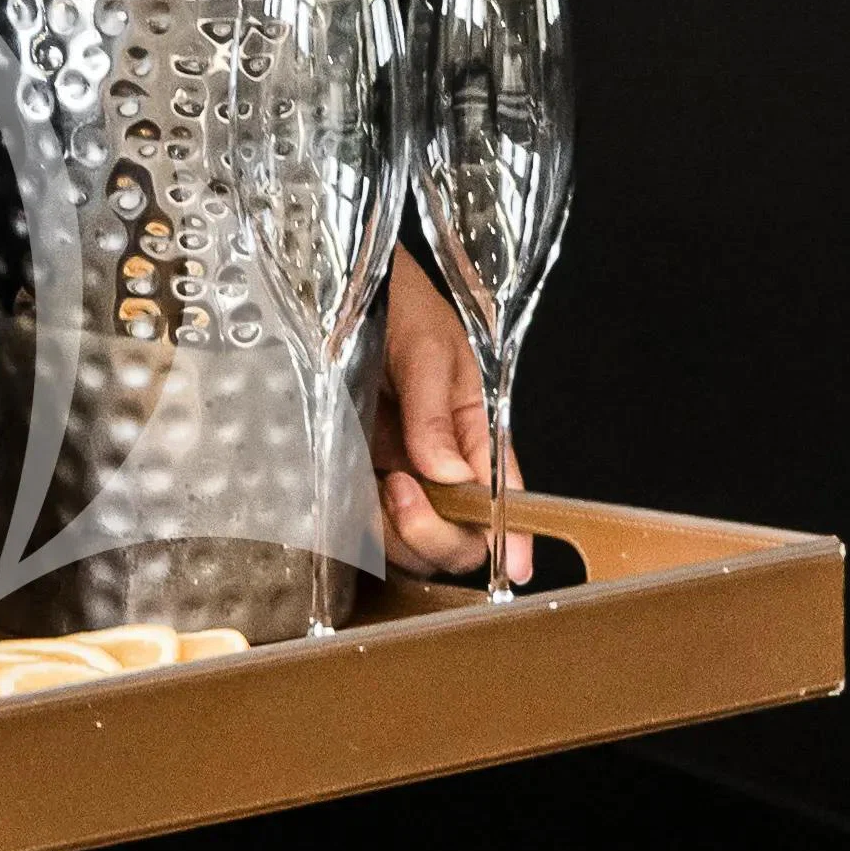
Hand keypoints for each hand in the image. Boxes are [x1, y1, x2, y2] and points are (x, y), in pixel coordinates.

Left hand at [374, 257, 502, 579]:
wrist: (336, 286)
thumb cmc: (395, 305)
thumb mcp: (424, 347)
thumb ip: (435, 414)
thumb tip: (451, 476)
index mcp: (473, 429)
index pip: (504, 490)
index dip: (513, 533)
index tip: (513, 564)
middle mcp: (441, 463)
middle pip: (461, 533)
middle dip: (440, 534)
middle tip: (406, 491)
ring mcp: (398, 475)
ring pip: (415, 543)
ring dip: (403, 531)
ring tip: (383, 480)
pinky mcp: (354, 478)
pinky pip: (368, 527)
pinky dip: (366, 527)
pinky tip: (359, 492)